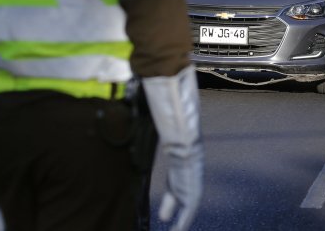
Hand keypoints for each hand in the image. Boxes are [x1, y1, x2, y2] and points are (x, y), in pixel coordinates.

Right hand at [143, 69, 203, 230]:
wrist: (176, 108)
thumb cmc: (162, 106)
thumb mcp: (150, 118)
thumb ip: (145, 118)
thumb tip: (130, 106)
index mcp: (182, 147)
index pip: (177, 173)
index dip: (172, 188)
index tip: (166, 202)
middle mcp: (190, 158)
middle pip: (184, 186)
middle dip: (177, 203)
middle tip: (167, 217)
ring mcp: (193, 165)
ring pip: (190, 195)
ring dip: (184, 213)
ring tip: (177, 229)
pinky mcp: (193, 172)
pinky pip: (191, 197)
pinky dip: (187, 213)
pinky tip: (180, 226)